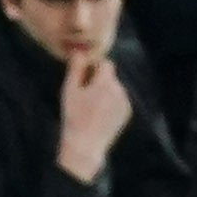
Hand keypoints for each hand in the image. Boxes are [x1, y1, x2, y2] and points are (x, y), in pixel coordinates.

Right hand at [54, 55, 132, 181]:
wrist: (86, 145)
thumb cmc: (73, 117)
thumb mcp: (69, 91)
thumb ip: (75, 68)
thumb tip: (79, 51)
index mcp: (105, 83)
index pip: (106, 63)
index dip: (94, 68)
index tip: (84, 79)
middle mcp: (119, 90)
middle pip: (110, 76)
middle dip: (99, 81)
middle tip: (85, 97)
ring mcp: (125, 102)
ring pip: (114, 88)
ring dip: (105, 92)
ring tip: (91, 109)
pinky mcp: (127, 112)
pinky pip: (119, 100)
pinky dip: (110, 103)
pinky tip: (99, 116)